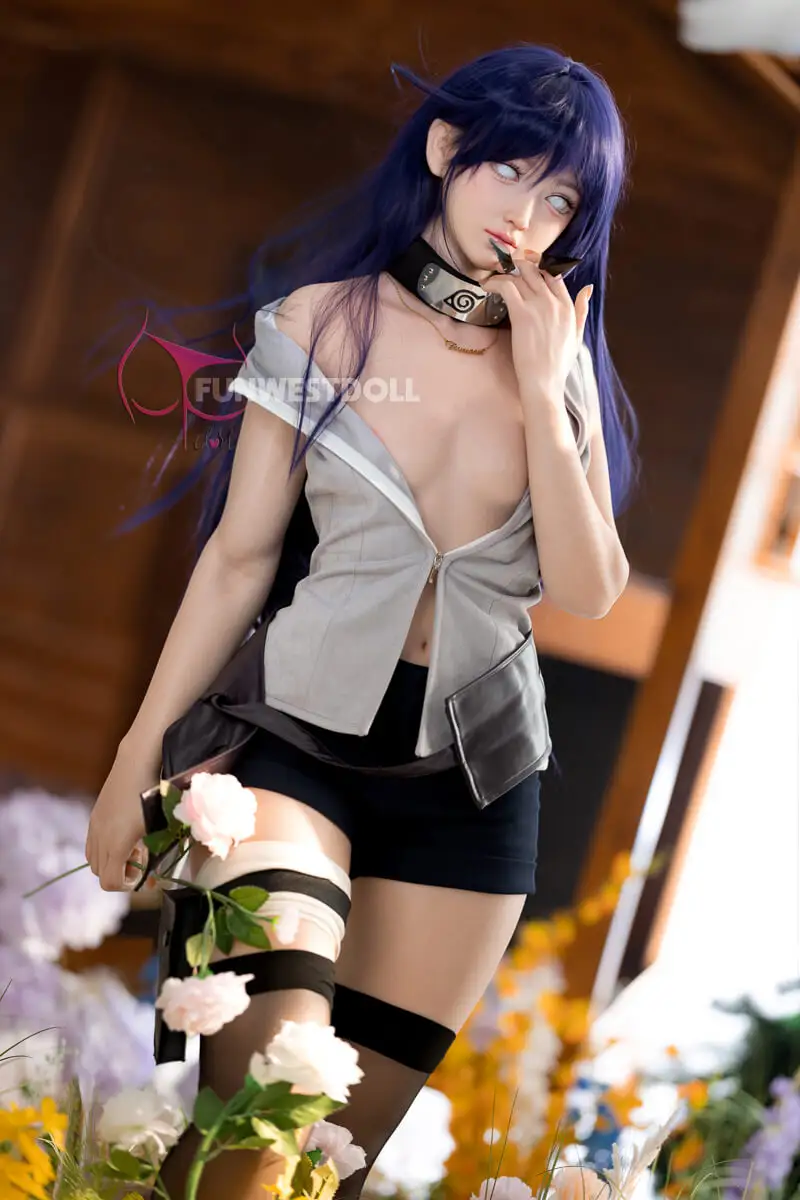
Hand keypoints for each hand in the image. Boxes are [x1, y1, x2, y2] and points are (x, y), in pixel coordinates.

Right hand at [85, 746, 157, 890]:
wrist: (136, 764)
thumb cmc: (155, 795)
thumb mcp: (159, 827)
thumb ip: (156, 852)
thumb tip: (156, 874)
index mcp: (117, 844)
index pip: (110, 881)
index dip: (126, 886)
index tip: (143, 878)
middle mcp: (101, 838)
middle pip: (100, 873)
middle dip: (119, 874)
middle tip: (140, 865)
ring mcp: (94, 827)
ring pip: (93, 860)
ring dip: (110, 862)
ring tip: (131, 850)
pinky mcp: (94, 817)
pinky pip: (92, 845)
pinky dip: (104, 849)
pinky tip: (122, 836)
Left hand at [485, 250, 592, 397]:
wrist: (544, 381)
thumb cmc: (558, 364)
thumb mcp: (577, 334)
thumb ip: (582, 310)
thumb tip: (588, 288)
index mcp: (567, 306)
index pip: (552, 276)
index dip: (537, 270)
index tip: (524, 271)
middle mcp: (553, 301)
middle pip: (534, 271)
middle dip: (519, 265)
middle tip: (505, 268)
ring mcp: (538, 306)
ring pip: (519, 277)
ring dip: (502, 274)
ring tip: (492, 280)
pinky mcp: (521, 313)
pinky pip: (507, 287)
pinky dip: (495, 283)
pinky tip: (486, 287)